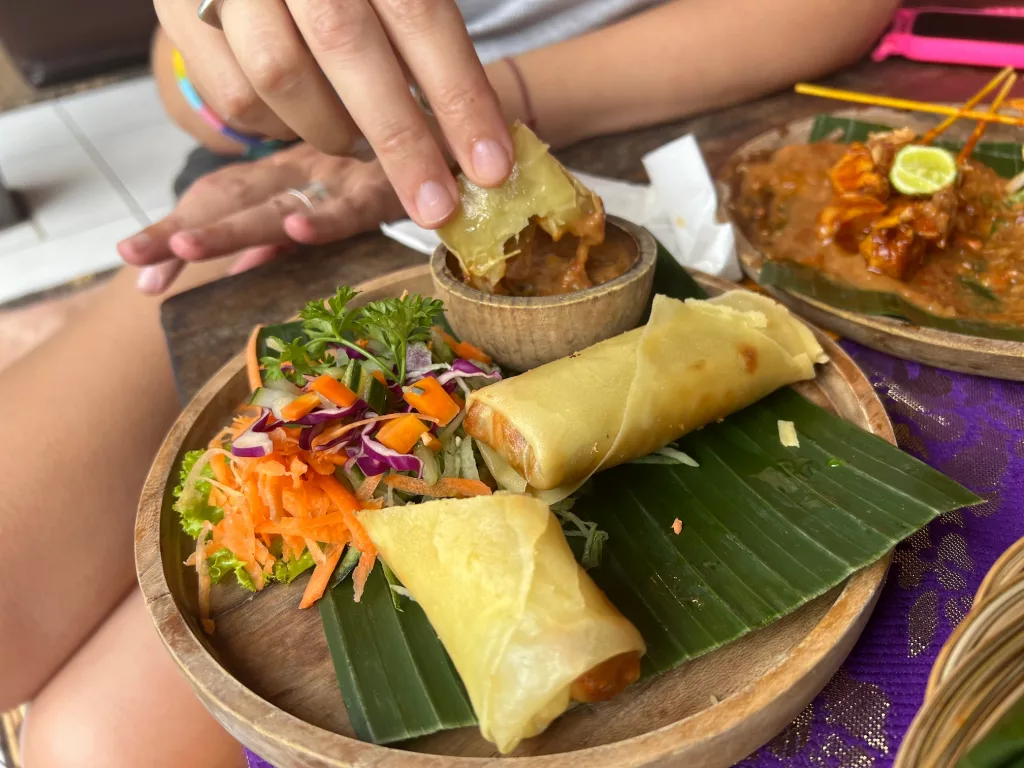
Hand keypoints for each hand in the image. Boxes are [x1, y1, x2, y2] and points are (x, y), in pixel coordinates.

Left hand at [117, 142, 404, 293]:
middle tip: (134, 259)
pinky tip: (295, 228)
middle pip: (232, 199)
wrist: (465, 140)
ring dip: (232, 227)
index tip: (142, 274)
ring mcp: (342, 175)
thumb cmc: (399, 174)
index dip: (181, 230)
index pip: (222, 200)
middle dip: (182, 231)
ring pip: (279, 203)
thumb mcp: (336, 204)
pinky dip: (325, 216)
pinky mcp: (389, 186)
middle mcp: (305, 169)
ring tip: (184, 249)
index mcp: (289, 175)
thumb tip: (241, 267)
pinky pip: (354, 205)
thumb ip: (290, 230)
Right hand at [155, 0, 512, 227]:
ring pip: (279, 77)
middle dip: (400, 143)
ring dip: (331, 129)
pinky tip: (301, 113)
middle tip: (436, 208)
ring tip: (359, 138)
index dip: (460, 98)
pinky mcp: (180, 10)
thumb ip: (426, 34)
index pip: (422, 18)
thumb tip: (480, 133)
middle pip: (349, 49)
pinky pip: (233, 96)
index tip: (492, 168)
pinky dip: (276, 126)